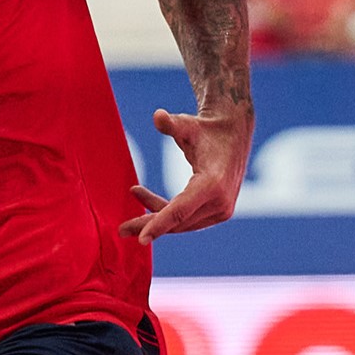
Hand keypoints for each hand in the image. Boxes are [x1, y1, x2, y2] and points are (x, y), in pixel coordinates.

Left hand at [120, 108, 249, 244]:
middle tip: (120, 229)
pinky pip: (187, 219)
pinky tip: (145, 198)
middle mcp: (220, 202)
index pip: (180, 210)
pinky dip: (166, 214)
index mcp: (213, 184)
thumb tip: (157, 116)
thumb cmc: (205, 129)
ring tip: (132, 199)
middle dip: (148, 225)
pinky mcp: (219, 212)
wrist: (233, 133)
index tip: (141, 238)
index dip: (159, 224)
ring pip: (181, 224)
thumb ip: (172, 123)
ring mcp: (222, 210)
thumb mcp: (187, 124)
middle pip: (177, 222)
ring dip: (155, 217)